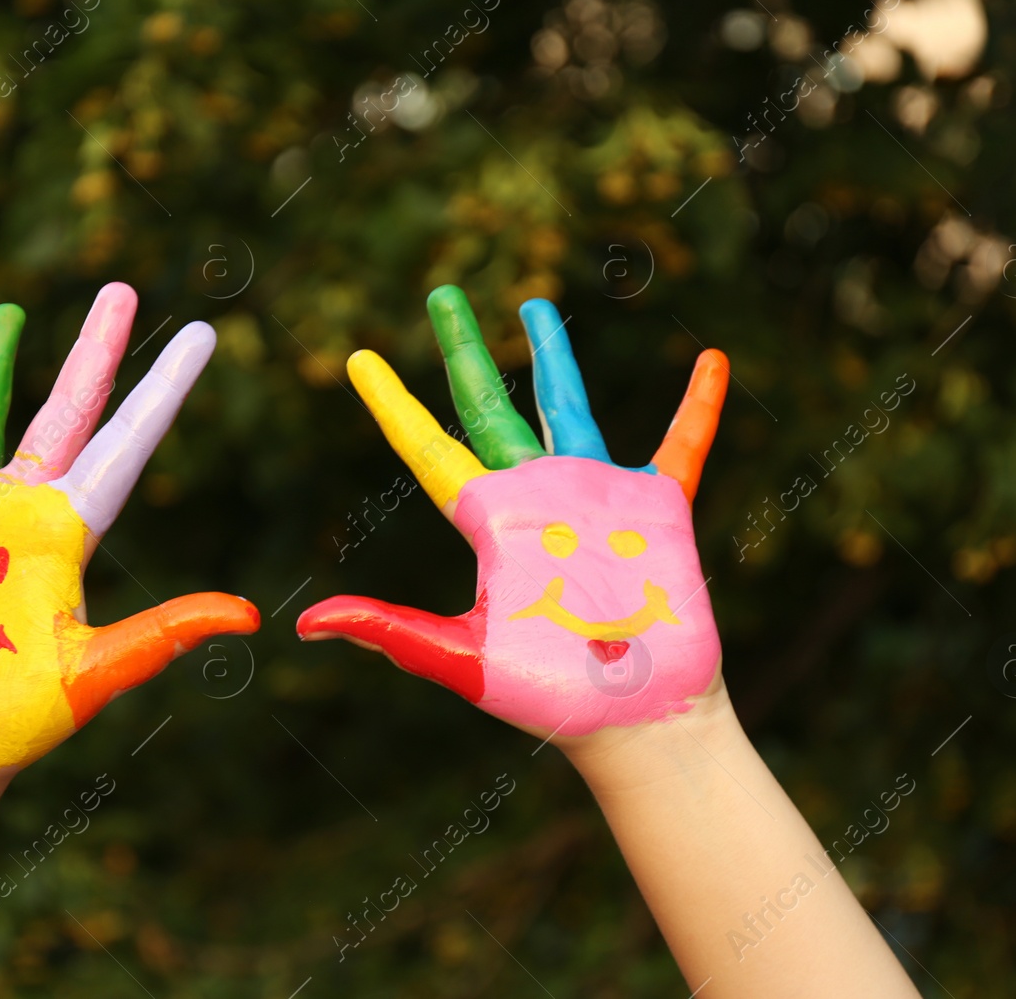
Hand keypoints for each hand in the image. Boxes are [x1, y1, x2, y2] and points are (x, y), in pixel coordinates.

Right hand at [0, 284, 258, 785]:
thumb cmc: (14, 726)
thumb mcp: (93, 674)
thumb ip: (161, 635)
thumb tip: (250, 615)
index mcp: (74, 533)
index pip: (128, 442)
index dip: (164, 389)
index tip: (204, 336)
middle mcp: (28, 514)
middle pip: (69, 412)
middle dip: (98, 352)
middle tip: (125, 289)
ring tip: (14, 314)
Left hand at [298, 286, 727, 740]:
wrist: (636, 721)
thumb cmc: (552, 700)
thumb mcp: (464, 660)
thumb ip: (392, 631)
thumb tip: (304, 625)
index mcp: (490, 523)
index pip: (429, 450)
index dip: (394, 405)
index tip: (359, 360)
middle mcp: (538, 497)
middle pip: (491, 405)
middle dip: (465, 350)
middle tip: (442, 294)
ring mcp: (598, 498)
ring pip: (567, 407)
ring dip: (553, 357)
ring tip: (533, 305)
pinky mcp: (659, 511)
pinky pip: (682, 445)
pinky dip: (699, 406)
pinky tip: (711, 361)